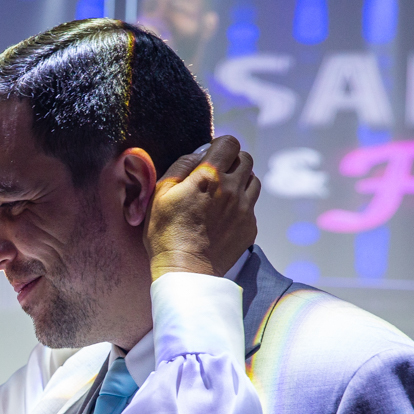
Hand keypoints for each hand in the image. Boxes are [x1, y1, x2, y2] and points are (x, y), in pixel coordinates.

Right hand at [144, 135, 259, 279]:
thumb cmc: (166, 233)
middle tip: (216, 174)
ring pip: (253, 180)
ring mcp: (244, 209)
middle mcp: (232, 189)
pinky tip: (223, 216)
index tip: (211, 154)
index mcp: (209, 177)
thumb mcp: (160, 194)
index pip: (230, 143)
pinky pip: (251, 205)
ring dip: (240, 181)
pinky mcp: (249, 226)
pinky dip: (240, 204)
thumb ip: (180, 166)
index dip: (220, 145)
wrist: (186, 270)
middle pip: (246, 159)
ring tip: (222, 194)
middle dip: (232, 161)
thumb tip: (199, 154)